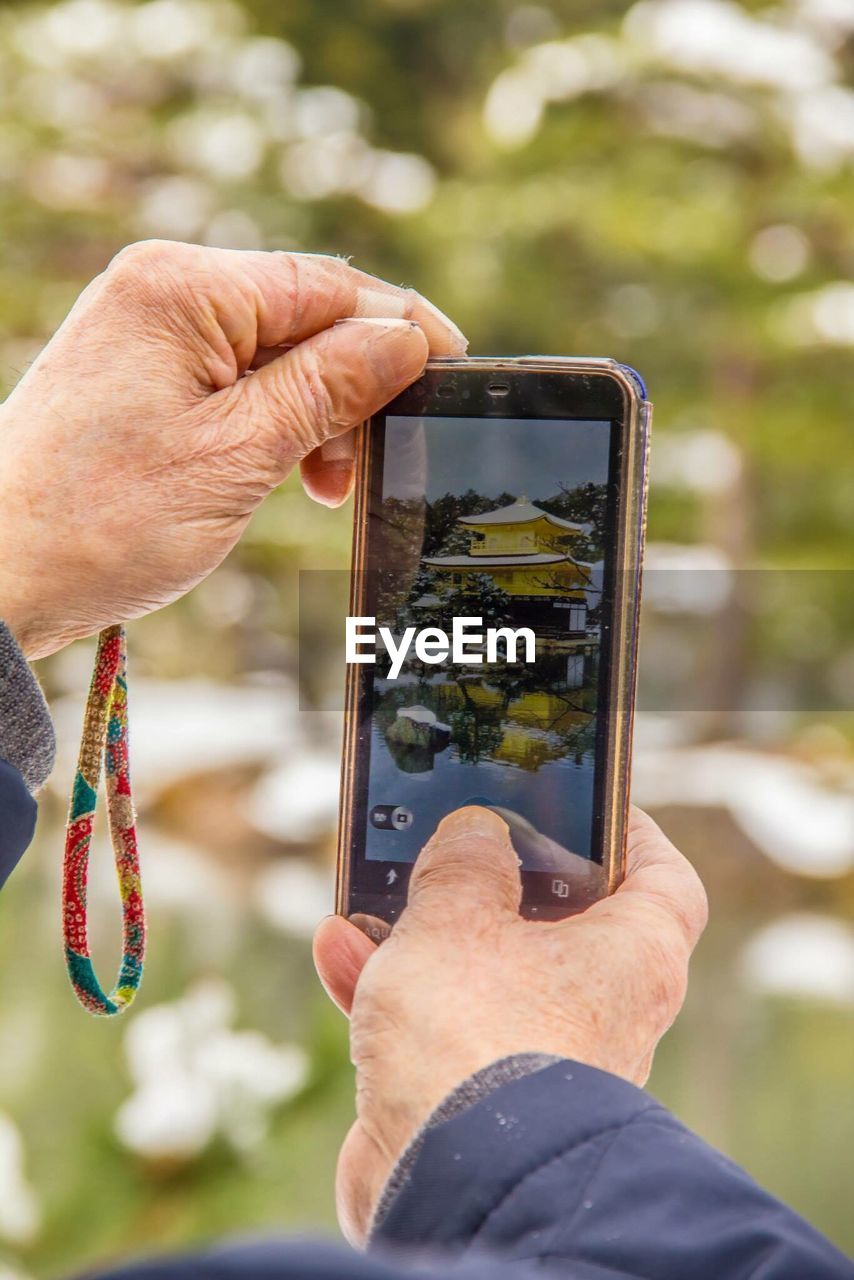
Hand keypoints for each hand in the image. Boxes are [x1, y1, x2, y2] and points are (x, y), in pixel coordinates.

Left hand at [0, 242, 465, 657]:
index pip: (327, 287)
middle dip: (351, 388)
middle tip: (367, 465)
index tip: (451, 373)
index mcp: (182, 289)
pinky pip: (235, 383)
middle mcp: (162, 292)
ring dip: (315, 415)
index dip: (399, 329)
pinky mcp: (143, 376)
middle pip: (303, 318)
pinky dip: (273, 426)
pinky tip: (285, 473)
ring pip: (275, 356)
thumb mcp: (238, 456)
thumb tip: (405, 341)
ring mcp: (148, 333)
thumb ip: (328, 388)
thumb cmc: (100, 522)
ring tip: (321, 486)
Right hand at [314, 805, 707, 1244]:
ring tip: (372, 889)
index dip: (630, 832)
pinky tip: (338, 950)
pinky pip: (437, 1022)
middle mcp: (598, 1010)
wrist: (446, 1185)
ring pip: (485, 968)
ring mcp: (536, 1054)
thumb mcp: (459, 913)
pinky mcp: (475, 1095)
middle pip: (558, 919)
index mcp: (630, 957)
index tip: (587, 803)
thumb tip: (473, 835)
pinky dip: (392, 986)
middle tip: (454, 836)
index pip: (662, 879)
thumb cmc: (476, 1036)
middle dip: (492, 877)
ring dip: (423, 928)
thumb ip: (463, 860)